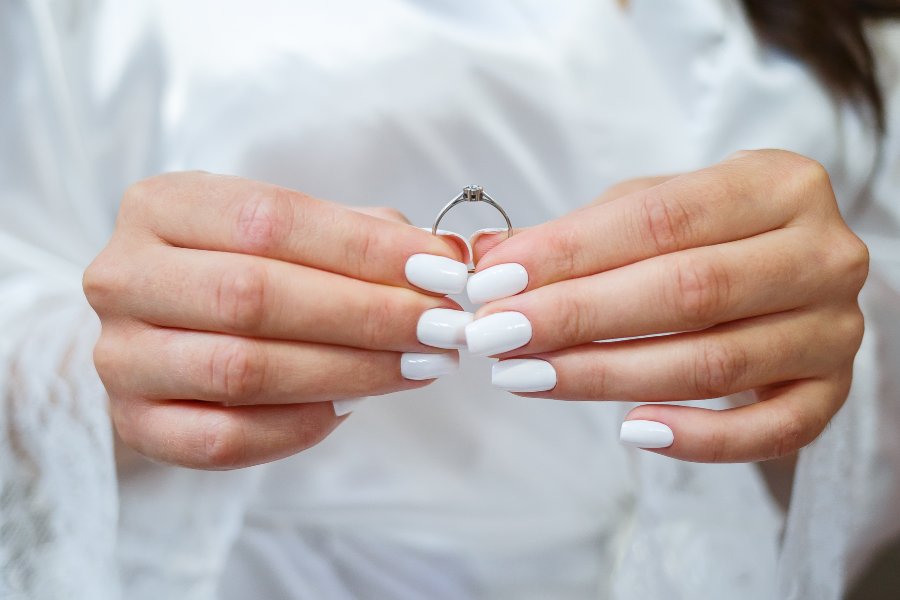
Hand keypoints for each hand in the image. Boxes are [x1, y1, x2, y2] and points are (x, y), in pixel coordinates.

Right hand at [84, 172, 469, 468]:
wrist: (171, 330)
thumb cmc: (247, 267)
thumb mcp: (293, 232)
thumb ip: (363, 237)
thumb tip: (447, 255)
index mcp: (161, 206)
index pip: (270, 219)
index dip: (365, 249)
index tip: (442, 270)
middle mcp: (123, 276)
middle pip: (254, 296)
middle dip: (367, 314)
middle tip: (442, 327)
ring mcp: (121, 356)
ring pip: (243, 370)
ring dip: (350, 371)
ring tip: (420, 364)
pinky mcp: (137, 423)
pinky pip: (226, 437)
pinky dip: (303, 425)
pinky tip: (354, 405)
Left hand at [467, 150, 868, 462]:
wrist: (789, 262)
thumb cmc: (708, 230)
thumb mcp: (649, 207)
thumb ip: (577, 233)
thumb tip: (489, 260)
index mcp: (777, 184)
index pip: (661, 219)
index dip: (571, 252)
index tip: (495, 282)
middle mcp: (821, 253)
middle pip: (689, 292)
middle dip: (577, 317)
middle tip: (497, 336)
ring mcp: (835, 328)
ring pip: (716, 363)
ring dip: (608, 376)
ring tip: (527, 377)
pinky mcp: (832, 390)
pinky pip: (773, 431)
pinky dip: (700, 438)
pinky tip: (632, 430)